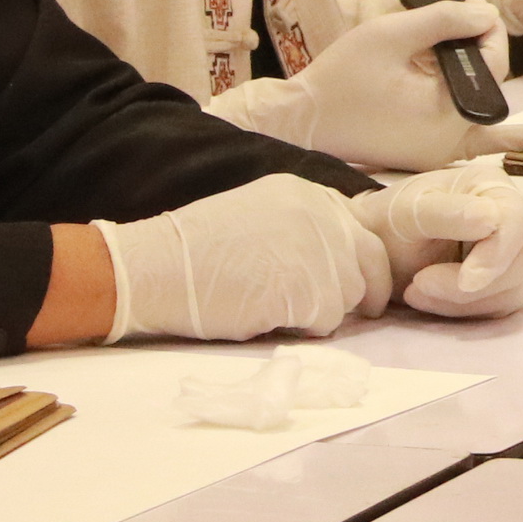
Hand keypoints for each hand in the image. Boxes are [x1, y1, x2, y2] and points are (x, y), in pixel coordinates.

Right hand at [101, 175, 389, 341]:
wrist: (152, 267)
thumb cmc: (196, 251)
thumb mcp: (261, 215)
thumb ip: (305, 227)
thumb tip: (343, 260)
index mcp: (307, 193)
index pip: (362, 227)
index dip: (363, 260)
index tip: (361, 281)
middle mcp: (320, 214)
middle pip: (370, 259)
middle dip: (367, 289)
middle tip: (356, 312)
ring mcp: (317, 249)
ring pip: (351, 293)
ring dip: (326, 310)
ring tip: (284, 309)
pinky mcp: (306, 288)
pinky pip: (328, 320)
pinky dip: (305, 328)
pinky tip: (270, 317)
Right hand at [208, 0, 522, 170]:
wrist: (304, 121)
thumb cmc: (342, 77)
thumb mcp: (390, 34)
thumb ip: (442, 20)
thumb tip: (487, 14)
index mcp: (445, 111)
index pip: (491, 64)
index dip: (487, 29)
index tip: (472, 6)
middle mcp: (450, 140)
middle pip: (491, 87)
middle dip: (485, 51)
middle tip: (471, 16)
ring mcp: (440, 151)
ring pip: (490, 122)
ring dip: (511, 112)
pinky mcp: (428, 154)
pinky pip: (475, 146)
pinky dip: (507, 143)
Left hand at [350, 161, 522, 317]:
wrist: (375, 247)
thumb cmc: (390, 220)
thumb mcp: (408, 212)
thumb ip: (445, 214)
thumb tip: (491, 220)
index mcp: (493, 188)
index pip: (515, 220)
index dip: (497, 253)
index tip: (466, 281)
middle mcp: (511, 220)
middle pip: (517, 262)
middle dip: (468, 286)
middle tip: (418, 285)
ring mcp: (509, 256)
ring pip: (509, 291)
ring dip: (459, 300)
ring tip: (414, 290)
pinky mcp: (500, 287)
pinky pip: (494, 308)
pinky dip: (458, 310)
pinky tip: (425, 298)